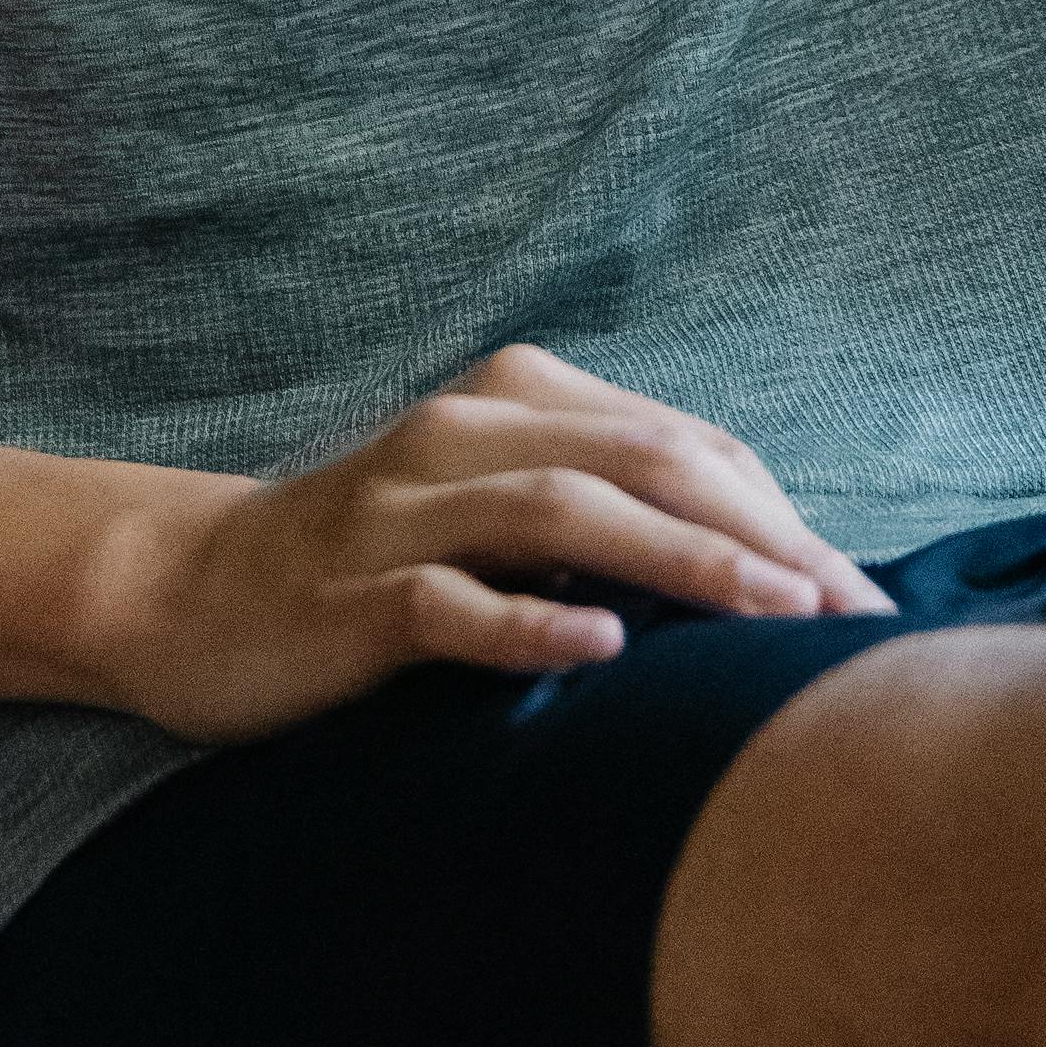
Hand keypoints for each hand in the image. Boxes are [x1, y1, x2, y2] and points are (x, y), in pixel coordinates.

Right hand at [86, 343, 901, 742]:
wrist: (183, 594)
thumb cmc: (368, 567)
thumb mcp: (492, 518)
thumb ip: (604, 521)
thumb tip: (766, 580)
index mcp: (516, 400)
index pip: (685, 445)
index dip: (783, 516)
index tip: (862, 599)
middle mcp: (464, 434)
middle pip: (646, 462)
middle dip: (764, 536)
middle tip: (850, 616)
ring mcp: (403, 509)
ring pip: (566, 514)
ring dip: (683, 564)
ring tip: (773, 616)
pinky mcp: (352, 589)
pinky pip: (449, 599)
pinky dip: (530, 621)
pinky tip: (601, 646)